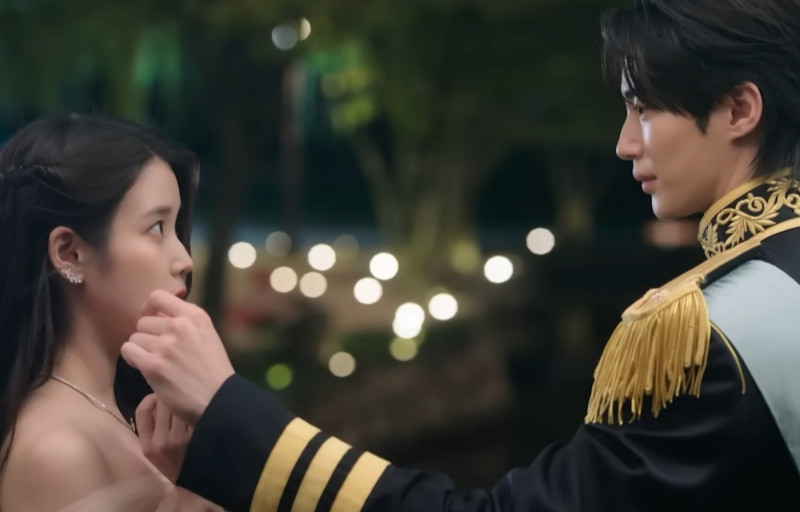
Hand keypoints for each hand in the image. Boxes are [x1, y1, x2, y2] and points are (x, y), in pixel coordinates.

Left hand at [121, 289, 234, 423]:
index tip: (152, 319)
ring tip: (155, 361)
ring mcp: (165, 345)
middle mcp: (179, 326)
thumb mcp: (206, 335)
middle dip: (147, 335)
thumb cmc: (213, 369)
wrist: (218, 398)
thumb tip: (158, 316)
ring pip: (135, 337)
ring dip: (141, 349)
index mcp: (195, 315)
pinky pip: (128, 351)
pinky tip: (145, 366)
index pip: (158, 297)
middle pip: (144, 321)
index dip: (149, 308)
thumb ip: (185, 323)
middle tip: (158, 350)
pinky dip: (133, 358)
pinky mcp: (153, 365)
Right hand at [136, 394, 191, 483]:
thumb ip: (151, 427)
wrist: (192, 482)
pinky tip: (195, 418)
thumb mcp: (152, 450)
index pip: (142, 411)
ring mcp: (180, 439)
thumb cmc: (171, 462)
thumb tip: (156, 399)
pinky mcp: (196, 436)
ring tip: (186, 412)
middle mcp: (161, 441)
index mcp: (147, 445)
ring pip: (179, 407)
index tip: (156, 399)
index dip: (150, 399)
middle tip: (175, 404)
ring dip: (182, 405)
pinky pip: (192, 415)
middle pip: (163, 404)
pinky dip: (193, 413)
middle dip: (168, 400)